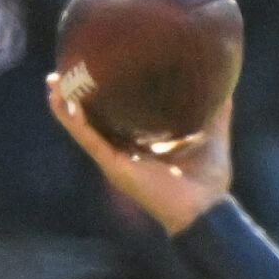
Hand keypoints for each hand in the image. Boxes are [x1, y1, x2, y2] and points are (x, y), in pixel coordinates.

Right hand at [45, 72, 232, 235]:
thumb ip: (216, 110)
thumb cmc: (209, 179)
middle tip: (64, 71)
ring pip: (83, 127)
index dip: (103, 97)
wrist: (207, 208)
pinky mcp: (114, 165)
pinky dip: (73, 120)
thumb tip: (225, 80)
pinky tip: (60, 101)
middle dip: (76, 98)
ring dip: (65, 105)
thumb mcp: (211, 134)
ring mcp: (116, 159)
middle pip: (92, 120)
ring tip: (53, 80)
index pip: (116, 117)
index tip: (94, 70)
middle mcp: (124, 151)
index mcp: (142, 145)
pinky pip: (88, 138)